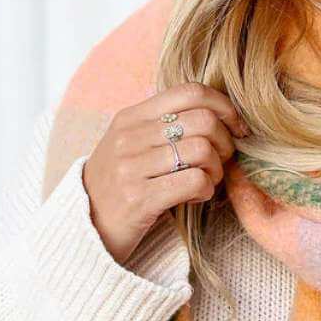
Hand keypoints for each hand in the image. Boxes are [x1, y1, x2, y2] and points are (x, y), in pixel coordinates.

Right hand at [82, 82, 250, 266]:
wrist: (84, 228)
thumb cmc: (119, 186)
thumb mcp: (131, 145)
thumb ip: (163, 126)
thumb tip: (218, 115)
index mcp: (131, 117)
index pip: (190, 92)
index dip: (224, 107)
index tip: (236, 128)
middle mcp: (129, 137)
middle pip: (203, 121)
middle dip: (225, 143)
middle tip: (220, 162)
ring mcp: (132, 167)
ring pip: (202, 151)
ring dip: (216, 170)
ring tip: (205, 182)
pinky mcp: (140, 198)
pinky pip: (194, 182)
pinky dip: (205, 191)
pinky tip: (194, 197)